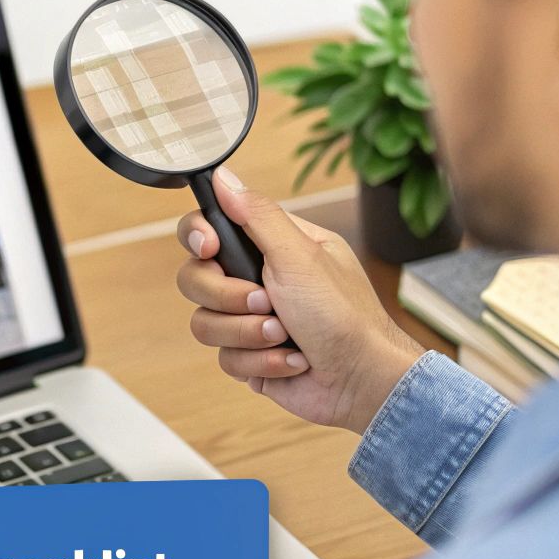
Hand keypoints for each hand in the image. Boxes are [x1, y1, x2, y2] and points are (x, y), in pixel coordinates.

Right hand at [176, 168, 423, 433]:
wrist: (362, 381)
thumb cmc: (344, 316)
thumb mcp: (300, 255)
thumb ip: (256, 215)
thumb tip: (224, 177)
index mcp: (271, 246)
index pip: (209, 228)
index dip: (199, 238)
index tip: (210, 248)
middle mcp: (257, 279)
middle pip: (196, 278)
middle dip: (229, 297)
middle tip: (268, 302)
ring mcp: (250, 320)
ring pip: (205, 323)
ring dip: (249, 334)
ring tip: (286, 337)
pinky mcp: (250, 356)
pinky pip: (225, 358)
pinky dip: (261, 362)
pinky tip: (293, 361)